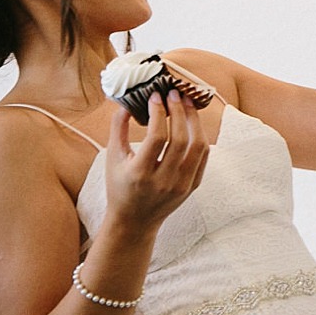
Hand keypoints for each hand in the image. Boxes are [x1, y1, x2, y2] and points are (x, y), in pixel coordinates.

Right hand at [104, 90, 209, 234]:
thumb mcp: (112, 158)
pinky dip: (200, 137)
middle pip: (181, 140)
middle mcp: (164, 181)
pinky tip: (193, 122)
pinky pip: (203, 157)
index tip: (156, 96)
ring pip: (198, 147)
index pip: (157, 138)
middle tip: (175, 93)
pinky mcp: (193, 187)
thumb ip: (117, 129)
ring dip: (195, 122)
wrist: (135, 221)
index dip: (158, 114)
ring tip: (188, 104)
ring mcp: (182, 185)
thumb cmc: (120, 186)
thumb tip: (126, 102)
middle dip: (179, 112)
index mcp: (141, 174)